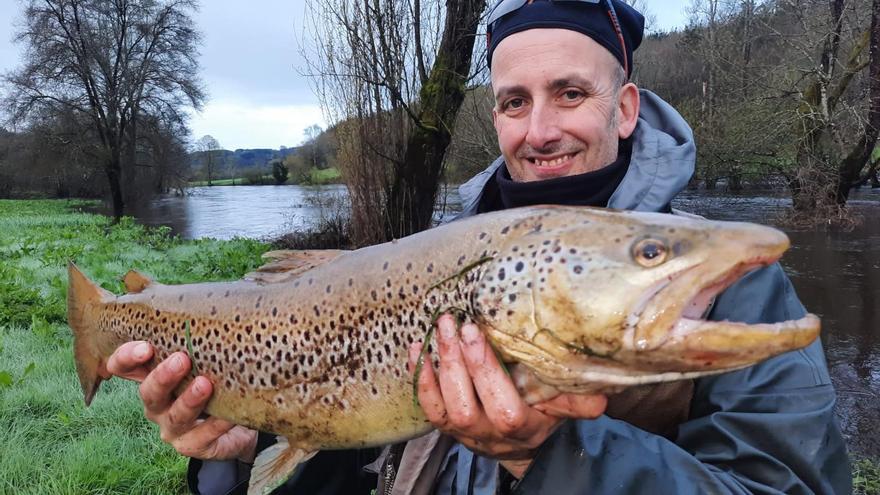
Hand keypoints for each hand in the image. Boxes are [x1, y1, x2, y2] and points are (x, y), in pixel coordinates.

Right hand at [106, 341, 257, 461]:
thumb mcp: (207, 355)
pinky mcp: (194, 445)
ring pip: (174, 416)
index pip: (125, 367)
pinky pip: (202, 437)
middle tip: (181, 359)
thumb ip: (200, 333)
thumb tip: (211, 293)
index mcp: (153, 377)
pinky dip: (215, 424)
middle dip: (162, 376)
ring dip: (189, 400)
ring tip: (205, 384)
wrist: (242, 419)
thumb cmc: (218, 378)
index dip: (127, 358)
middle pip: (148, 392)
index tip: (145, 347)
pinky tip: (227, 415)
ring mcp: (173, 427)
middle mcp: (158, 404)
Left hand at [409, 315, 606, 476]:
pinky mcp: (448, 428)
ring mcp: (466, 434)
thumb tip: (602, 393)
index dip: (486, 373)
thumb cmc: (541, 413)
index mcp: (523, 429)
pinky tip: (417, 350)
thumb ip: (577, 400)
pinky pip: (430, 408)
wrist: (517, 443)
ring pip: (447, 408)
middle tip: (455, 323)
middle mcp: (491, 435)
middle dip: (460, 362)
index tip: (477, 333)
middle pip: (468, 407)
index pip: (505, 410)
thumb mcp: (562, 406)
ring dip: (440, 364)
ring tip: (441, 328)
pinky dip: (422, 379)